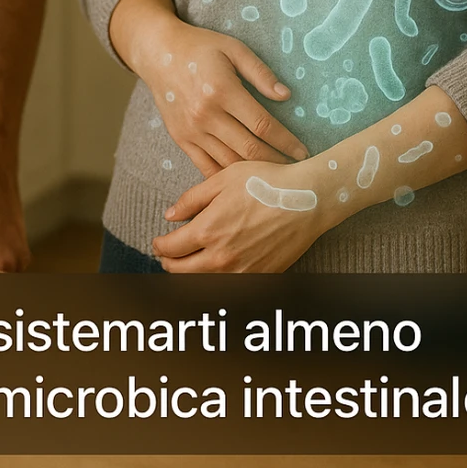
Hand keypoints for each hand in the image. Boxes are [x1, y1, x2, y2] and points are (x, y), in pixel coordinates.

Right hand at [128, 16, 307, 178]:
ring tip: (274, 178)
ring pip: (229, 163)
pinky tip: (243, 180)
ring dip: (254, 173)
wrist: (158, 53)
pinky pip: (206, 167)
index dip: (286, 141)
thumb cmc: (200, 47)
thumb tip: (286, 96)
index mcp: (223, 91)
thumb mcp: (233, 49)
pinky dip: (226, 178)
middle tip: (295, 170)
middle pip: (249, 149)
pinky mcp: (181, 139)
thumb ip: (260, 73)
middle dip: (277, 162)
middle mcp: (206, 115)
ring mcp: (192, 130)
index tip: (303, 151)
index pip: (263, 125)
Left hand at [151, 159, 325, 273]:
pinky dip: (214, 283)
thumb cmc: (266, 182)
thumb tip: (170, 215)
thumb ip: (192, 199)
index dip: (159, 245)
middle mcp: (221, 257)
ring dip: (189, 277)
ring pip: (202, 284)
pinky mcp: (260, 277)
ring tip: (186, 266)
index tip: (158, 241)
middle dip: (168, 264)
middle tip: (165, 256)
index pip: (171, 248)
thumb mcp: (223, 179)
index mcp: (208, 230)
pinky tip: (213, 273)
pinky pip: (228, 288)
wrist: (308, 199)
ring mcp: (242, 271)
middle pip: (181, 272)